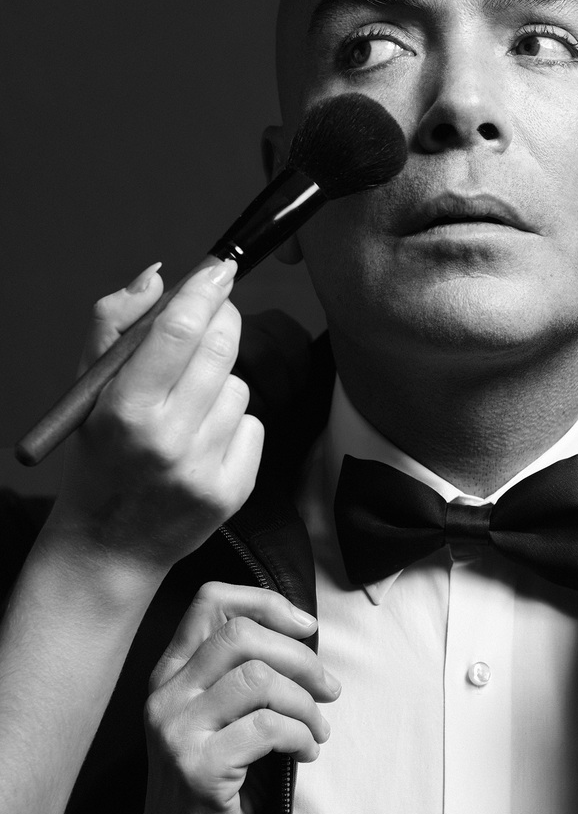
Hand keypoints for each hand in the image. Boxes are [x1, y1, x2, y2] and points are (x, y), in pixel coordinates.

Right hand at [47, 261, 263, 574]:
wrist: (108, 545)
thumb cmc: (98, 456)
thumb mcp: (86, 389)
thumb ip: (114, 323)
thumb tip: (159, 277)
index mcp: (124, 409)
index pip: (179, 332)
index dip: (206, 291)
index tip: (220, 268)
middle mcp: (166, 440)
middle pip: (222, 350)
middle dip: (223, 322)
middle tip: (212, 319)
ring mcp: (204, 468)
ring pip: (240, 387)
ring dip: (220, 384)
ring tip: (186, 409)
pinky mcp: (233, 491)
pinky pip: (254, 426)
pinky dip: (234, 425)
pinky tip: (203, 442)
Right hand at [129, 583, 338, 813]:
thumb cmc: (214, 787)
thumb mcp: (221, 721)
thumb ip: (243, 677)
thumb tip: (305, 639)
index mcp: (171, 676)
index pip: (210, 602)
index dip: (265, 601)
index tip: (307, 627)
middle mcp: (166, 697)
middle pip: (241, 635)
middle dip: (301, 657)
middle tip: (329, 689)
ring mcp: (177, 733)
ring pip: (258, 679)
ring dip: (306, 703)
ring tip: (318, 730)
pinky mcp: (199, 770)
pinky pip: (268, 729)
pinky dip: (301, 736)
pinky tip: (305, 754)